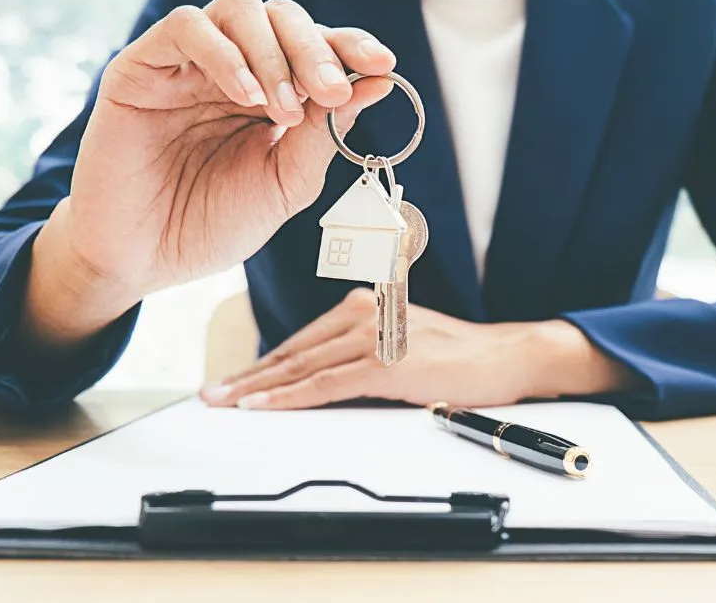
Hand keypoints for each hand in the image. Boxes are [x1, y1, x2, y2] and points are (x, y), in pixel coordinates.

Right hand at [65, 0, 394, 294]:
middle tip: (332, 90)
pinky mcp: (141, 67)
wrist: (144, 260)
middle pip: (283, 18)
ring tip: (285, 107)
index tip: (384, 64)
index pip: (317, 47)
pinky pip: (186, 27)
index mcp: (272, 92)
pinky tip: (243, 96)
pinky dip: (225, 53)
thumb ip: (326, 133)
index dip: (351, 46)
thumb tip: (380, 82)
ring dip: (274, 53)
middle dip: (316, 50)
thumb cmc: (213, 223)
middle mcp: (233, 68)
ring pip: (240, 10)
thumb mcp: (286, 183)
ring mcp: (187, 64)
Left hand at [200, 289, 638, 409]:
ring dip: (256, 388)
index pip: (300, 341)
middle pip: (291, 352)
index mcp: (363, 307)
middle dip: (246, 377)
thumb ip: (361, 354)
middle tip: (209, 394)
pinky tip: (263, 407)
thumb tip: (320, 383)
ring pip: (300, 367)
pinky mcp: (386, 364)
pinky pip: (326, 384)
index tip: (230, 382)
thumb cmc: (459, 357)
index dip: (260, 364)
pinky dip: (289, 398)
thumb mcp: (402, 343)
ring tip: (223, 403)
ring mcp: (374, 338)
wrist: (506, 356)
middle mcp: (363, 315)